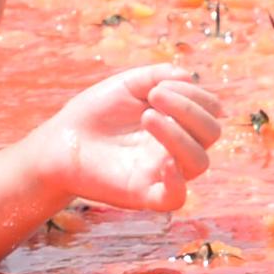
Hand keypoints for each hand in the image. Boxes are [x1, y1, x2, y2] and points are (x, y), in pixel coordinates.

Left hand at [36, 66, 220, 212]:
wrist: (62, 139)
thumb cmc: (96, 112)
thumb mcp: (128, 84)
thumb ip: (159, 75)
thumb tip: (189, 76)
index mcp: (178, 122)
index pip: (210, 110)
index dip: (196, 94)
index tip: (160, 85)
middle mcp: (176, 148)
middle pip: (211, 133)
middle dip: (189, 108)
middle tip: (154, 96)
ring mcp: (163, 172)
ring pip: (200, 162)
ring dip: (180, 135)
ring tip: (147, 117)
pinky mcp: (144, 194)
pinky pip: (176, 198)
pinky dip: (178, 181)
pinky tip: (163, 161)